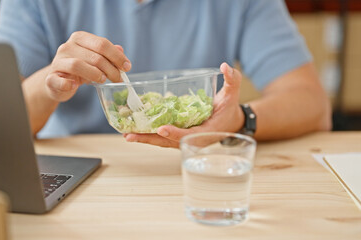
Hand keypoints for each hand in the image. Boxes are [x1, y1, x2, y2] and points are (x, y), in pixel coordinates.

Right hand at [45, 31, 130, 101]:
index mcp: (80, 38)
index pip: (102, 43)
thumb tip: (121, 50)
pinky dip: (68, 84)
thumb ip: (108, 54)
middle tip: (118, 78)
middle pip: (94, 56)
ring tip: (103, 81)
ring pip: (77, 65)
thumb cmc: (81, 69)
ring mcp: (57, 62)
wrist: (57, 82)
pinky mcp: (50, 78)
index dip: (117, 56)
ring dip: (95, 74)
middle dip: (111, 69)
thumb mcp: (95, 60)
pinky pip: (59, 80)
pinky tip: (76, 86)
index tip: (127, 67)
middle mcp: (67, 47)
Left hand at [124, 62, 244, 147]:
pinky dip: (149, 135)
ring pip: (163, 142)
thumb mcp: (233, 94)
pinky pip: (163, 138)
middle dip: (150, 139)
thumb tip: (225, 67)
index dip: (175, 132)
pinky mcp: (179, 137)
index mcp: (206, 132)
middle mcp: (193, 140)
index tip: (161, 129)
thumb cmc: (230, 108)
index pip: (189, 135)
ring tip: (127, 135)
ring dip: (146, 139)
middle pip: (169, 142)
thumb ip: (232, 80)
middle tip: (131, 136)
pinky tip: (135, 130)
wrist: (230, 122)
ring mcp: (185, 140)